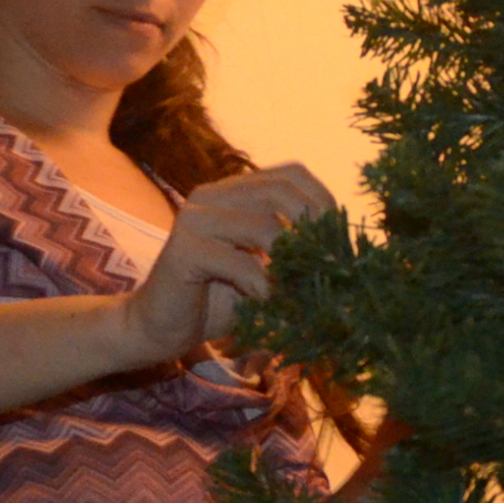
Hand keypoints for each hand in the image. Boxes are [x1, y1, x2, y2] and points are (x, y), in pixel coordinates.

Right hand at [121, 163, 338, 361]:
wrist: (159, 328)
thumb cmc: (217, 301)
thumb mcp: (264, 269)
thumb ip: (292, 253)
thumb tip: (344, 254)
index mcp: (232, 192)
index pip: (290, 174)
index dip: (322, 201)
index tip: (339, 241)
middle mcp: (211, 196)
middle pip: (280, 192)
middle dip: (313, 229)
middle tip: (328, 268)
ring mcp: (194, 219)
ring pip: (264, 225)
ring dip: (292, 264)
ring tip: (300, 292)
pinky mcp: (183, 251)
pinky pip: (240, 264)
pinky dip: (264, 288)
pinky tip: (269, 305)